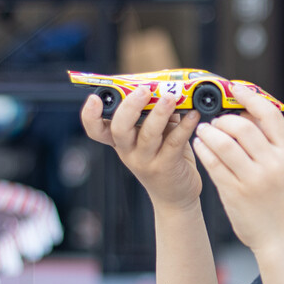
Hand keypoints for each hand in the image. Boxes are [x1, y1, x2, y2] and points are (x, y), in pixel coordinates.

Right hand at [81, 86, 201, 210]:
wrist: (175, 196)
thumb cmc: (164, 158)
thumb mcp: (154, 136)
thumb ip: (155, 115)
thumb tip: (165, 87)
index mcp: (120, 141)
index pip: (96, 129)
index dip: (90, 115)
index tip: (94, 99)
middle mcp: (128, 151)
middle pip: (120, 129)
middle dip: (130, 107)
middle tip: (143, 90)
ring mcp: (146, 161)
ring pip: (148, 135)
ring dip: (159, 114)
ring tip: (170, 97)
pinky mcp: (167, 167)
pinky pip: (174, 143)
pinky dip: (184, 126)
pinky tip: (193, 114)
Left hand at [191, 85, 283, 251]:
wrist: (281, 238)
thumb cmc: (280, 201)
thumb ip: (270, 144)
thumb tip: (246, 113)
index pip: (270, 115)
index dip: (251, 97)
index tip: (235, 88)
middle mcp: (273, 165)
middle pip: (243, 127)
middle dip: (224, 119)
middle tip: (215, 120)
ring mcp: (254, 180)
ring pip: (224, 144)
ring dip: (209, 133)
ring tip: (203, 131)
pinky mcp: (235, 193)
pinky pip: (214, 164)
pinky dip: (204, 151)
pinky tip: (200, 147)